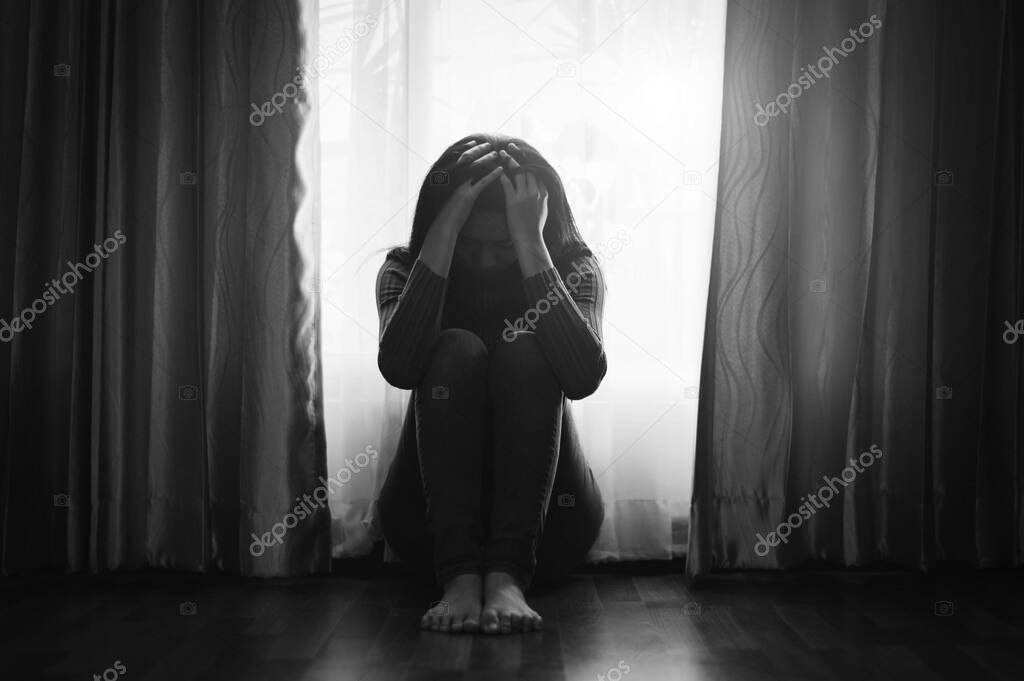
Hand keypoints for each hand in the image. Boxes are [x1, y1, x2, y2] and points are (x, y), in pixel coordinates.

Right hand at [418, 141, 502, 276]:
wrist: (445, 226)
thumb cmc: (451, 213)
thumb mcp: (453, 195)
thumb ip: (459, 185)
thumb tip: (467, 179)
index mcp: (449, 178)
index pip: (459, 158)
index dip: (468, 149)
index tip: (475, 142)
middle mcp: (454, 180)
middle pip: (467, 159)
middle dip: (478, 150)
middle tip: (488, 144)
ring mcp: (461, 187)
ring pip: (475, 168)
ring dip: (487, 160)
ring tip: (497, 154)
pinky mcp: (468, 196)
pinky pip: (482, 183)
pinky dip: (492, 175)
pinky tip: (500, 170)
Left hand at [498, 144, 547, 247]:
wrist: (530, 240)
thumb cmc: (535, 228)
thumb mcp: (544, 210)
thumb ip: (542, 198)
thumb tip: (542, 190)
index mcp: (543, 193)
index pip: (537, 172)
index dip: (529, 160)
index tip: (523, 152)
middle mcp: (535, 192)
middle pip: (527, 168)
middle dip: (519, 155)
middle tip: (512, 146)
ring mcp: (525, 196)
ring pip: (518, 172)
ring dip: (509, 161)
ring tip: (502, 152)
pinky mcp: (513, 202)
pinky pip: (507, 184)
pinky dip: (501, 175)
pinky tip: (496, 168)